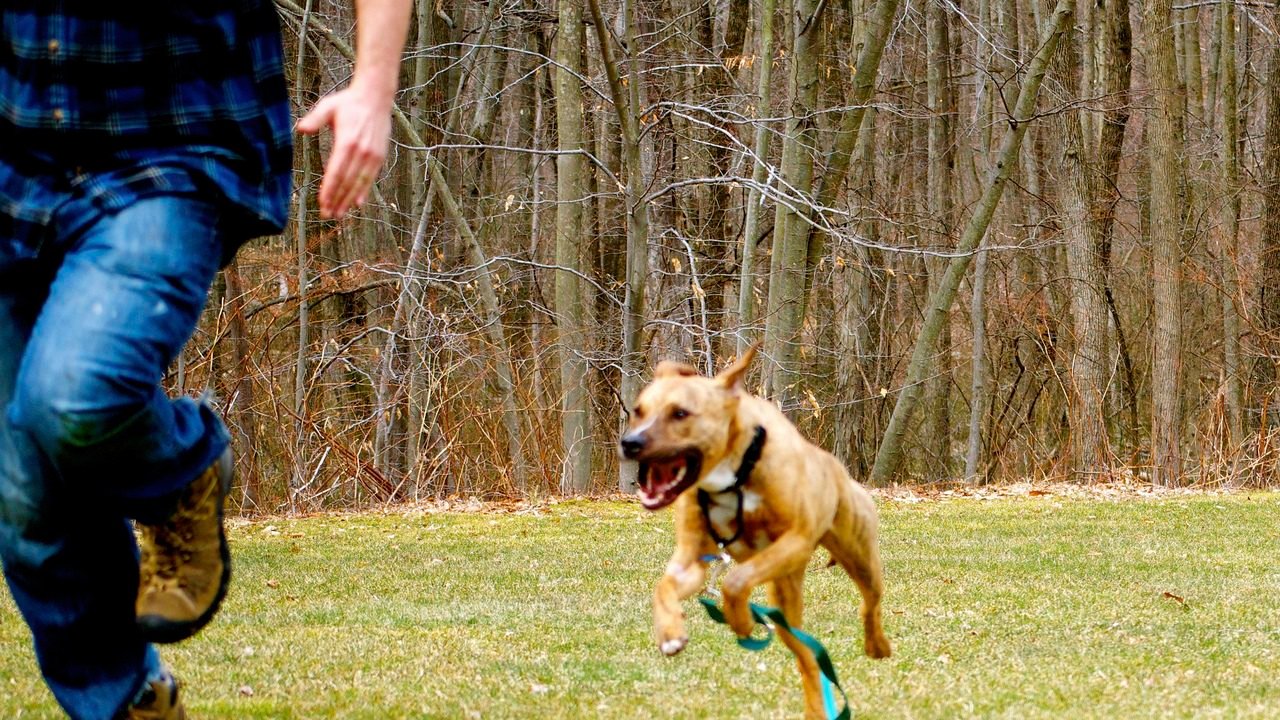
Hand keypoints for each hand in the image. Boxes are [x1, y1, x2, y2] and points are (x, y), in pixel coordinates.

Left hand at [296, 86, 392, 218]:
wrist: (376, 97)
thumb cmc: (349, 102)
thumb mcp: (329, 106)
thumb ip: (315, 119)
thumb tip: (300, 129)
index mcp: (347, 141)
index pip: (336, 171)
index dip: (329, 189)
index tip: (322, 203)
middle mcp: (361, 151)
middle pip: (347, 181)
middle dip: (337, 200)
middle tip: (328, 214)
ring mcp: (372, 155)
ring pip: (359, 183)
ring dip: (348, 200)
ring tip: (340, 214)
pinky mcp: (379, 156)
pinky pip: (370, 178)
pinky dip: (363, 192)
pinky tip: (357, 203)